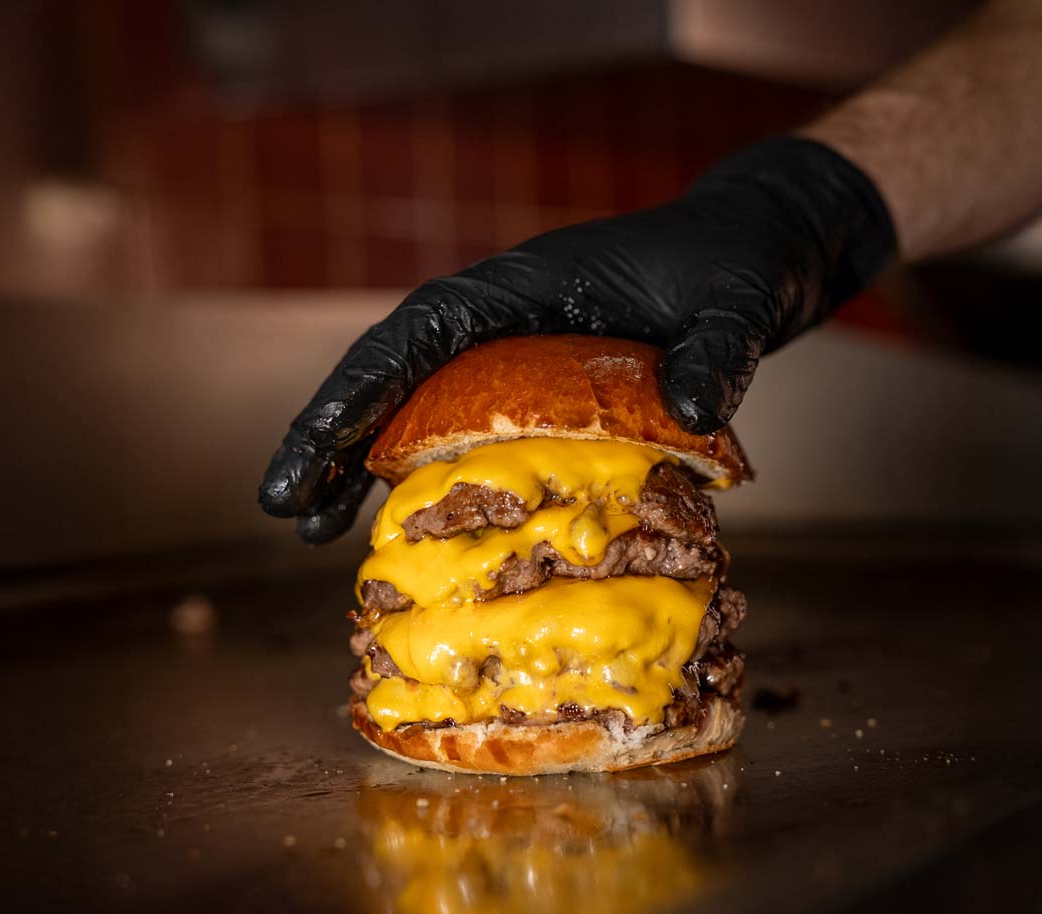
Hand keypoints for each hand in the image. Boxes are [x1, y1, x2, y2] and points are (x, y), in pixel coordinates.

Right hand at [257, 135, 896, 542]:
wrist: (759, 255)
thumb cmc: (739, 266)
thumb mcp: (740, 302)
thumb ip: (720, 348)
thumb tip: (697, 408)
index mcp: (527, 283)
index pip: (420, 330)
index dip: (361, 386)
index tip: (316, 442)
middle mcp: (503, 316)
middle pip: (392, 372)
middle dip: (331, 434)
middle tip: (282, 506)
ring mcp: (513, 354)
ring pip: (413, 406)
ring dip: (359, 463)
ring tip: (309, 530)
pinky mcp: (534, 390)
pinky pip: (461, 433)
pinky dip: (424, 477)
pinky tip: (397, 528)